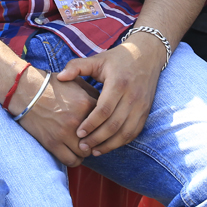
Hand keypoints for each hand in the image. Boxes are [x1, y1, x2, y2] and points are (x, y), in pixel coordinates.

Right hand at [14, 69, 98, 165]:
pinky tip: (73, 152)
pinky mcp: (53, 143)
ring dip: (85, 150)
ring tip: (82, 145)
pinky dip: (75, 159)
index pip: (105, 121)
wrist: (26, 90)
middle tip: (92, 137)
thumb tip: (106, 106)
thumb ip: (93, 94)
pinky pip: (71, 161)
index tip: (101, 125)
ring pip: (85, 153)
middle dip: (96, 139)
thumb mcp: (76, 82)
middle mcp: (78, 120)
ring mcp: (65, 133)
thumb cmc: (51, 85)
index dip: (104, 124)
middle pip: (97, 139)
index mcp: (86, 103)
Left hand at [56, 37, 166, 155]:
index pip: (104, 109)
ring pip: (125, 132)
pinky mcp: (146, 112)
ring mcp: (141, 106)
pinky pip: (134, 132)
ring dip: (109, 145)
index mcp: (118, 83)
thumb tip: (60, 77)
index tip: (78, 132)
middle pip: (114, 124)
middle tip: (82, 146)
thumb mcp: (97, 59)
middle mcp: (132, 96)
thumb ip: (77, 67)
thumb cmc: (117, 59)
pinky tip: (108, 146)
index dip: (90, 123)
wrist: (146, 56)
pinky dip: (121, 142)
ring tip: (93, 151)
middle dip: (97, 138)